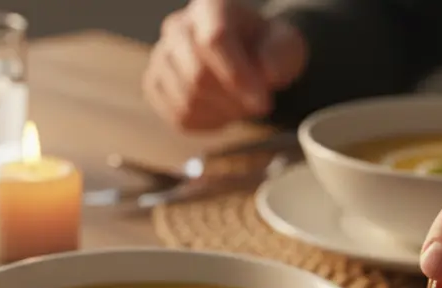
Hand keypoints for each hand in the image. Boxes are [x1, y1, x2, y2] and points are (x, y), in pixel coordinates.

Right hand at [143, 0, 305, 131]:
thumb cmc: (264, 46)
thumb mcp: (285, 44)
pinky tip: (224, 111)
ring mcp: (161, 57)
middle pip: (197, 75)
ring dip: (223, 113)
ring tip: (242, 105)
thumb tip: (266, 74)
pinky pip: (179, 116)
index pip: (215, 40)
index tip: (263, 102)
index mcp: (210, 6)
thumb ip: (281, 55)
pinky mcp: (155, 85)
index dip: (238, 76)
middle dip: (234, 100)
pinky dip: (208, 123)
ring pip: (187, 100)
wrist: (244, 53)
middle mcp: (178, 27)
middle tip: (259, 106)